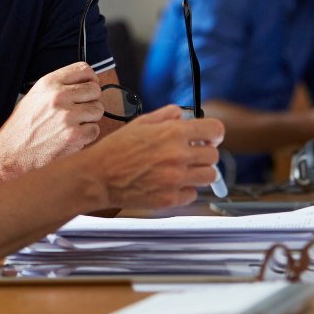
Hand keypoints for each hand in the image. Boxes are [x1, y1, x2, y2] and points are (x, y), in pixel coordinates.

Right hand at [0, 62, 103, 173]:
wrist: (11, 150)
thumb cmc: (23, 124)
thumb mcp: (36, 94)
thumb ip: (59, 86)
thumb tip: (85, 83)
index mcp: (49, 82)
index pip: (84, 69)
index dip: (91, 79)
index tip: (88, 88)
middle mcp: (58, 96)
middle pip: (95, 90)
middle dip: (91, 101)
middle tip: (79, 111)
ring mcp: (67, 116)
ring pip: (98, 110)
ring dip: (89, 119)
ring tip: (72, 124)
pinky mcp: (73, 135)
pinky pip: (94, 130)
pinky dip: (86, 136)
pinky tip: (71, 137)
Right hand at [86, 104, 223, 210]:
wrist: (98, 176)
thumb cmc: (115, 149)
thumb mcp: (140, 123)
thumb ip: (166, 115)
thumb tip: (184, 115)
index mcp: (172, 133)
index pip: (215, 130)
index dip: (213, 133)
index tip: (209, 137)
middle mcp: (178, 156)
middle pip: (214, 155)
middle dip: (204, 153)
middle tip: (191, 154)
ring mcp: (175, 179)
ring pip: (209, 176)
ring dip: (199, 172)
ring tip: (183, 170)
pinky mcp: (170, 198)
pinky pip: (192, 194)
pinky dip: (184, 189)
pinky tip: (170, 183)